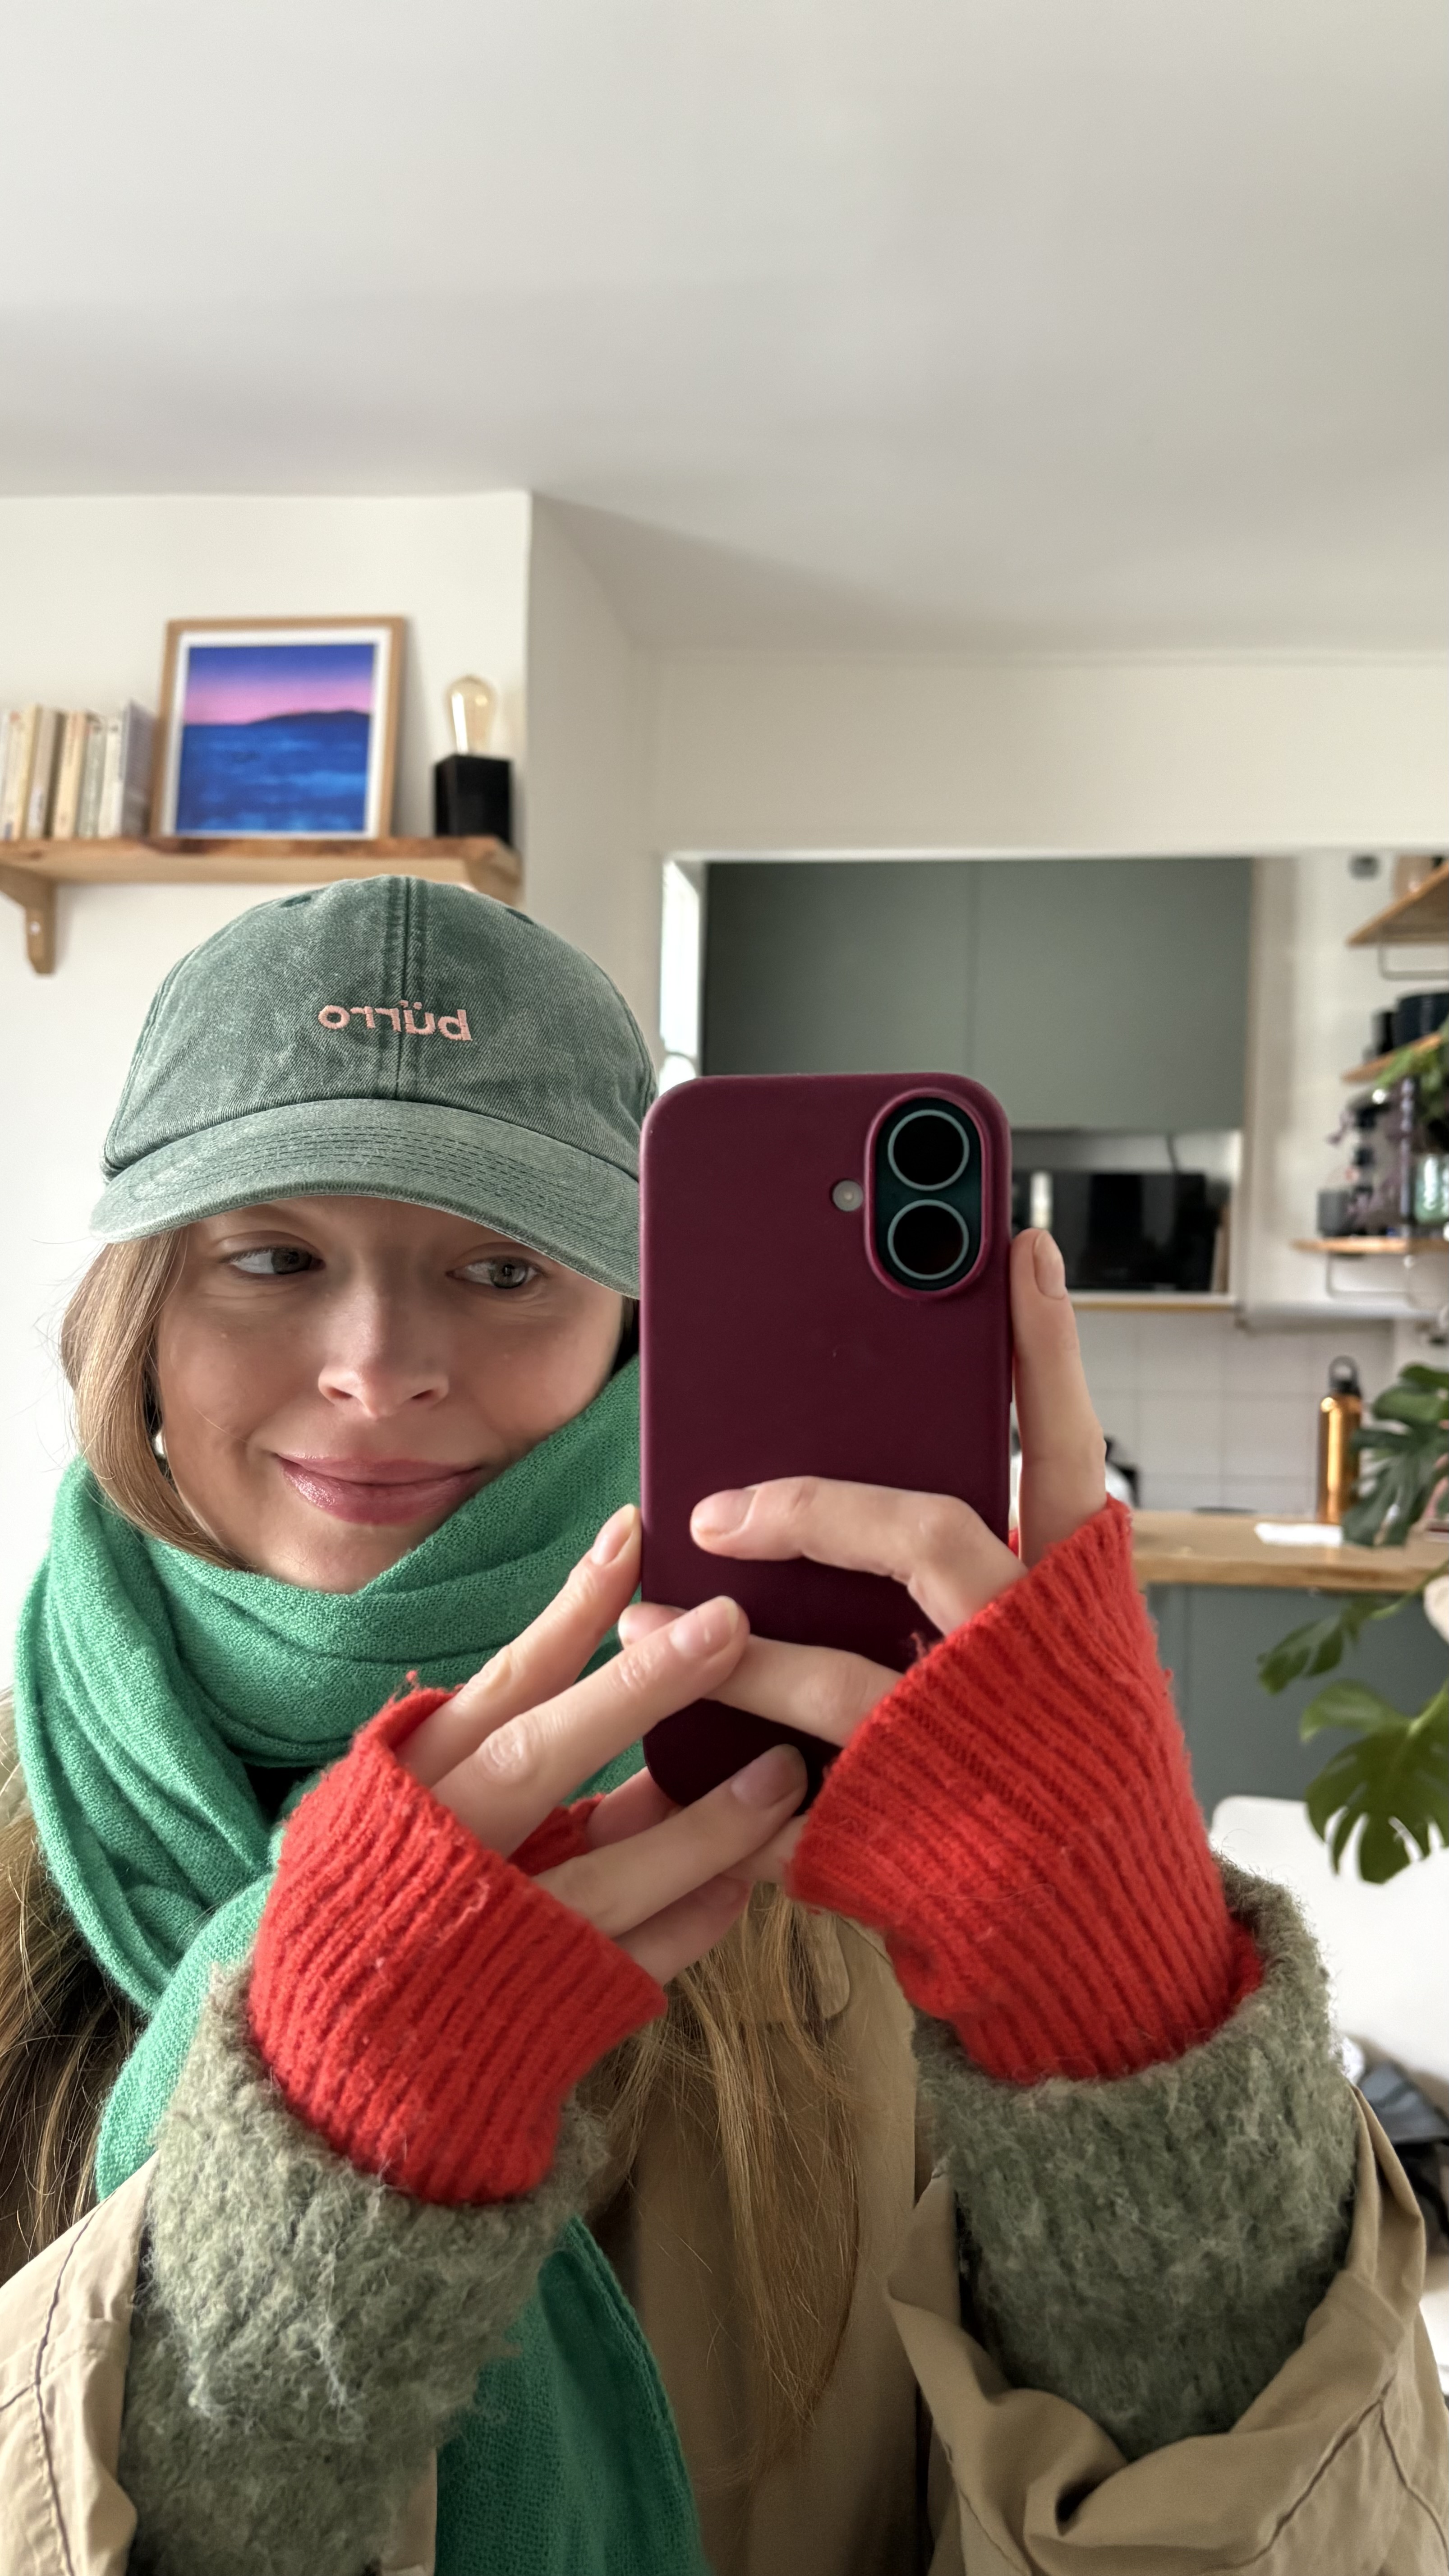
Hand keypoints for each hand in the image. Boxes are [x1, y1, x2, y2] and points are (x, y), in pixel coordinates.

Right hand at [395, 1506, 806, 1983]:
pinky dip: (692, 1922)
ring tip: (783, 1775)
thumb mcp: (416, 1808)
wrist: (325, 2074)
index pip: (501, 1682)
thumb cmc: (385, 1899)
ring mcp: (492, 1936)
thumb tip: (623, 1671)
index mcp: (411, 1788)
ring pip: (609, 1875)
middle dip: (638, 1691)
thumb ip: (503, 1750)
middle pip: (542, 1758)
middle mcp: (444, 1853)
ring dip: (704, 1826)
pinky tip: (745, 1884)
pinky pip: (634, 1961)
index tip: (636, 1533)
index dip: (568, 1610)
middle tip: (731, 1627)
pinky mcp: (537, 2012)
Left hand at [619, 1229, 1106, 1878]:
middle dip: (818, 1501)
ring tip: (662, 1593)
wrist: (1115, 1953)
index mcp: (1079, 1602)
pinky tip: (680, 1703)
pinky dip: (744, 1722)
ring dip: (747, 1629)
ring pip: (854, 1660)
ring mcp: (982, 1735)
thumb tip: (883, 1481)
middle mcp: (1039, 1654)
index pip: (1068, 1449)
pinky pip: (813, 1759)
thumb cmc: (1068, 1786)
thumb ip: (995, 1580)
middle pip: (936, 1534)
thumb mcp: (1058, 1663)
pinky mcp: (924, 1813)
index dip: (1042, 1344)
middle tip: (723, 1497)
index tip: (1013, 1240)